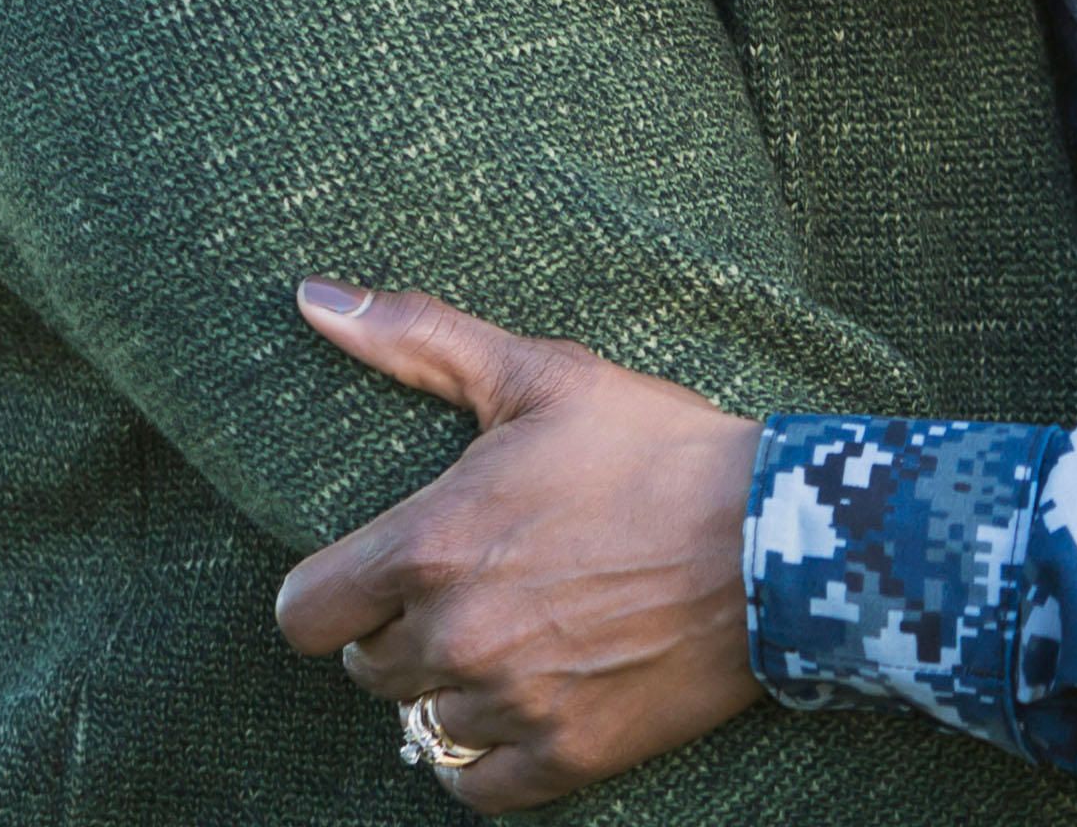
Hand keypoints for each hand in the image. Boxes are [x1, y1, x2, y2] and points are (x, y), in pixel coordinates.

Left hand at [275, 283, 761, 812]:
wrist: (773, 536)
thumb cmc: (655, 446)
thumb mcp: (542, 375)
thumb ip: (418, 339)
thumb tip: (312, 298)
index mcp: (431, 546)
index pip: (303, 614)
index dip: (333, 591)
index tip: (378, 572)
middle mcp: (454, 636)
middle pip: (366, 667)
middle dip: (405, 626)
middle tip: (476, 582)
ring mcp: (508, 704)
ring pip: (422, 719)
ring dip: (454, 681)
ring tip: (517, 628)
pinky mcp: (561, 758)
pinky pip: (472, 783)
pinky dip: (488, 751)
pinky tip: (527, 697)